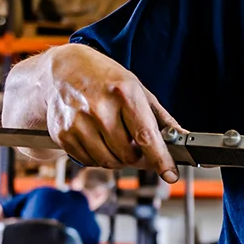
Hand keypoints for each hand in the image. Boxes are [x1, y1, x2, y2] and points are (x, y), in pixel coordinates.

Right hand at [42, 45, 182, 182]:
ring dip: (118, 159)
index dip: (160, 159)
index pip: (146, 136)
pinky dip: (99, 157)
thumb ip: (160, 117)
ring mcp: (78, 122)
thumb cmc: (104, 78)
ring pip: (108, 161)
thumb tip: (182, 138)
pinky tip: (99, 140)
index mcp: (123, 93)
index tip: (170, 174)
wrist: (62, 69)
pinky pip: (89, 161)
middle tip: (138, 148)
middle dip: (138, 157)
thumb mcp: (137, 89)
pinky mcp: (63, 134)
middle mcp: (99, 108)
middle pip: (127, 155)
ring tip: (117, 140)